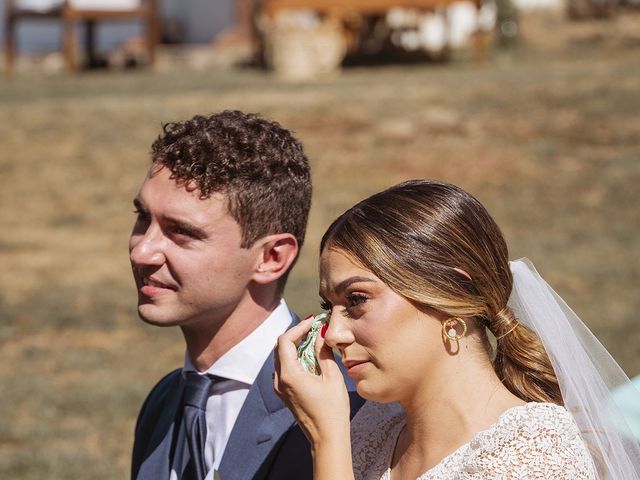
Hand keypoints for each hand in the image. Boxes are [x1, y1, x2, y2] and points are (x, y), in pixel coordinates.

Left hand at [274, 316, 350, 444]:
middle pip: (280, 348)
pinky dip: (294, 357)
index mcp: (289, 374)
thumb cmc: (332, 410)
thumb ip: (324, 353)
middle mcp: (279, 380)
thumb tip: (321, 334)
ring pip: (281, 358)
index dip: (298, 328)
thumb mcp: (332, 377)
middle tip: (313, 327)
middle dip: (296, 334)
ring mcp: (279, 388)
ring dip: (294, 346)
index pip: (285, 341)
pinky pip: (284, 368)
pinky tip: (309, 356)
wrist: (326, 438)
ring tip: (313, 338)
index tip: (312, 322)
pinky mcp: (284, 393)